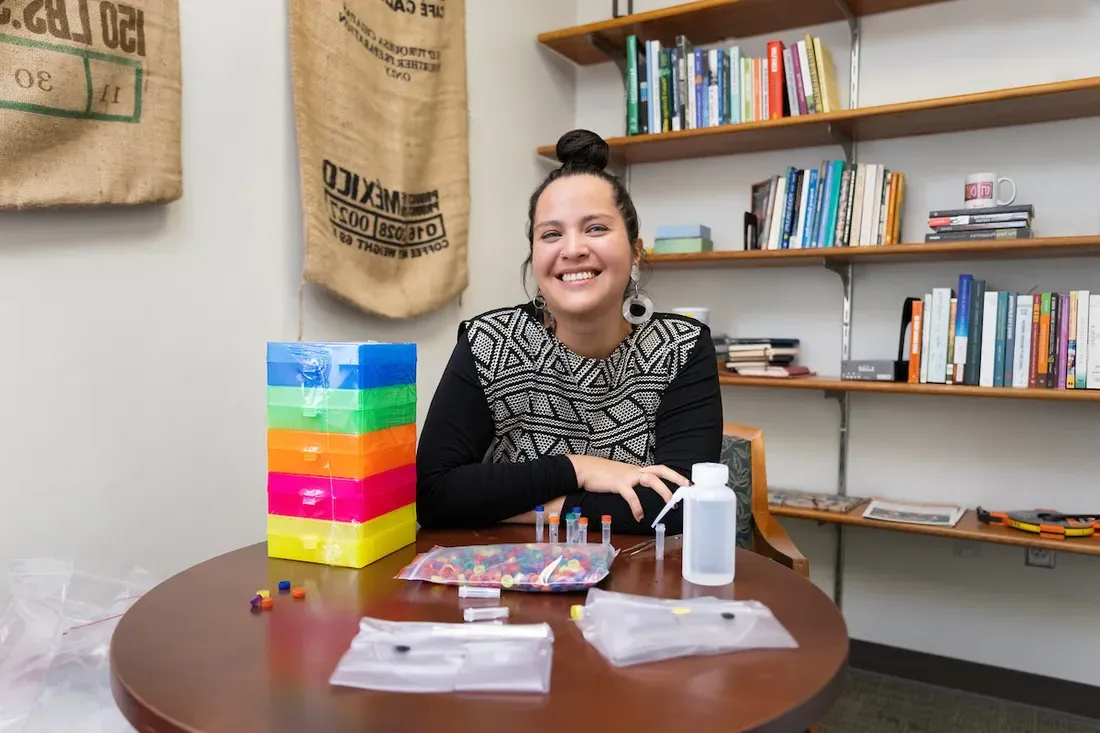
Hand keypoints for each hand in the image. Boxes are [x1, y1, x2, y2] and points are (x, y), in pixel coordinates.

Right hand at [567, 455, 688, 521]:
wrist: (584, 469)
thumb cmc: (601, 475)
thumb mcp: (621, 477)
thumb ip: (632, 482)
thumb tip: (640, 492)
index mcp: (637, 470)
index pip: (660, 470)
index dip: (674, 475)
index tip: (687, 483)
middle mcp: (635, 470)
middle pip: (660, 470)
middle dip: (676, 478)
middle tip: (688, 488)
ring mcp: (627, 476)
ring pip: (651, 479)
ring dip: (663, 491)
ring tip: (671, 504)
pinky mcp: (618, 483)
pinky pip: (631, 495)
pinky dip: (637, 506)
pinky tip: (639, 516)